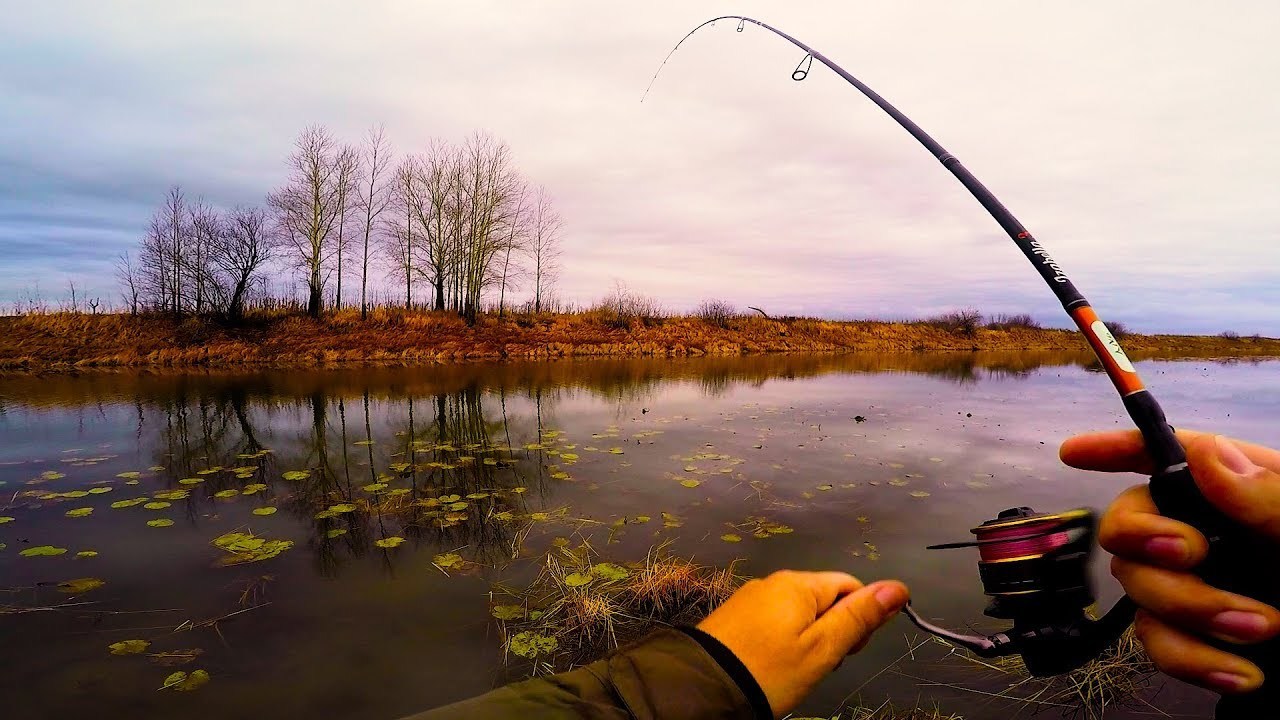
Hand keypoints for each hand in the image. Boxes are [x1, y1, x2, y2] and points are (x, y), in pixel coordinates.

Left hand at [696, 570, 908, 717]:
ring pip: (799, 613)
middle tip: (820, 664)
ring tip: (796, 670)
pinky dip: (783, 641)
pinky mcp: (734, 617)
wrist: (704, 689)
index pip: (849, 586)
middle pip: (823, 598)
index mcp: (798, 583)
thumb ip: (859, 617)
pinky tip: (776, 666)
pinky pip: (774, 621)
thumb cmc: (770, 671)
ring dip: (809, 638)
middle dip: (832, 630)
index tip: (848, 651)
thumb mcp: (822, 649)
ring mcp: (750, 598)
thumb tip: (897, 586)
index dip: (860, 617)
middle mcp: (773, 581)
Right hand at [1061, 429, 1279, 693]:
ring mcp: (1194, 586)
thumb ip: (1267, 496)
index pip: (1166, 453)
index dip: (1115, 447)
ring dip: (1192, 609)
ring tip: (1262, 629)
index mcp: (1239, 490)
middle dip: (1149, 538)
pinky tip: (1242, 674)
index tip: (1075, 452)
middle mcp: (1206, 532)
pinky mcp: (1193, 639)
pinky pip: (1158, 644)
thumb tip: (1208, 451)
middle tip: (1191, 554)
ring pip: (1139, 586)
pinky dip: (1194, 661)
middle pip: (1129, 521)